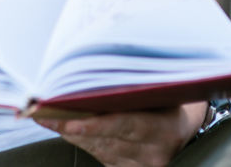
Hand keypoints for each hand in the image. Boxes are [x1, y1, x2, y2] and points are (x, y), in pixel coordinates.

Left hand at [35, 102, 207, 166]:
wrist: (185, 128)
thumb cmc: (169, 97)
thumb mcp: (162, 89)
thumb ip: (137, 86)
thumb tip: (95, 72)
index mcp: (166, 128)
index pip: (130, 125)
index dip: (99, 124)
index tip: (72, 122)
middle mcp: (153, 152)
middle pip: (106, 139)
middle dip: (73, 125)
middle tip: (45, 114)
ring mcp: (140, 166)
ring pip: (97, 148)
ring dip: (71, 131)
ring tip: (46, 115)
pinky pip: (99, 155)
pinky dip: (81, 139)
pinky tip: (63, 126)